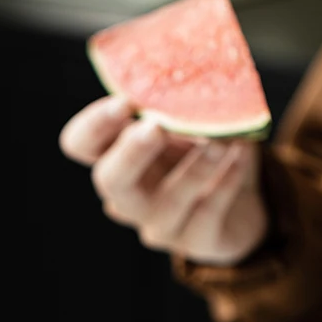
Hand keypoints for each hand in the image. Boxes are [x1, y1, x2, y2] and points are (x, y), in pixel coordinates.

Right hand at [59, 97, 269, 265]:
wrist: (242, 206)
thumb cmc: (202, 154)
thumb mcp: (188, 123)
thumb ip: (177, 105)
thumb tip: (187, 79)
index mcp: (116, 156)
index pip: (79, 144)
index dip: (94, 125)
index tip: (125, 102)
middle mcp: (129, 195)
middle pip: (109, 180)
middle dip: (131, 153)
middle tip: (156, 127)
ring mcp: (159, 223)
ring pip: (167, 202)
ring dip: (195, 169)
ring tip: (221, 142)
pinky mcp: (195, 241)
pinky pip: (207, 212)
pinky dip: (226, 181)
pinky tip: (241, 154)